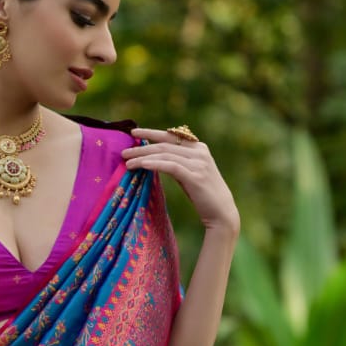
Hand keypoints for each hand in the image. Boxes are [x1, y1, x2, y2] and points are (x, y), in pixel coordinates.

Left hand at [121, 128, 239, 233]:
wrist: (222, 213)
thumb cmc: (203, 195)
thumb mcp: (190, 173)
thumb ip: (177, 162)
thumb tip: (153, 157)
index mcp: (199, 148)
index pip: (170, 136)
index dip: (151, 133)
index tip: (133, 132)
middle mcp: (200, 152)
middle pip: (164, 145)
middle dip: (142, 147)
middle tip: (124, 152)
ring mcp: (199, 163)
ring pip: (165, 155)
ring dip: (143, 157)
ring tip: (128, 163)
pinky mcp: (195, 176)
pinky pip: (171, 166)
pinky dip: (155, 164)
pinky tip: (142, 166)